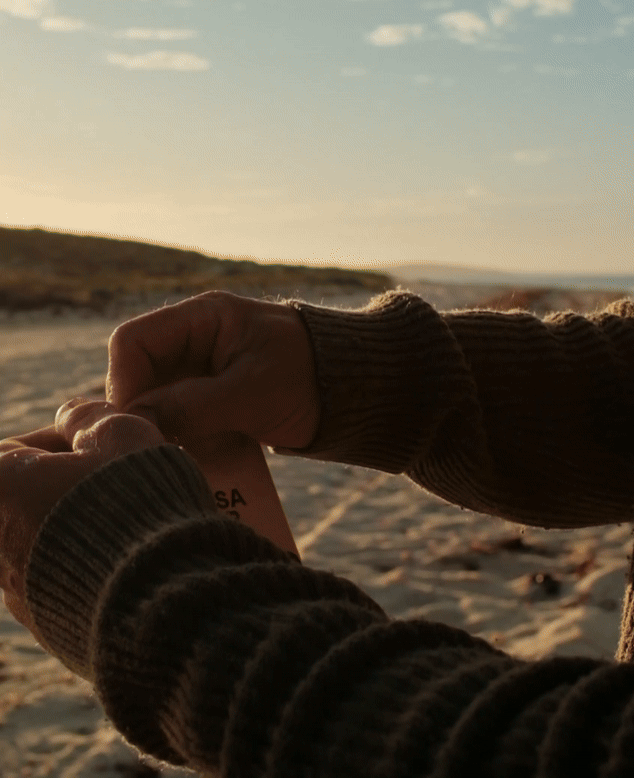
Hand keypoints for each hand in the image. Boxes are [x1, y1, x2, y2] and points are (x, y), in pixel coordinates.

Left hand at [0, 399, 164, 631]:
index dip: (66, 439)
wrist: (163, 597)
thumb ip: (86, 416)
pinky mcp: (44, 625)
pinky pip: (63, 580)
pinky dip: (91, 563)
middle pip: (30, 496)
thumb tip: (72, 415)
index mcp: (0, 487)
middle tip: (123, 480)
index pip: (16, 448)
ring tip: (135, 521)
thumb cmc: (139, 504)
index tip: (106, 444)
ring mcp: (16, 591)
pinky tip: (134, 559)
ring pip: (46, 538)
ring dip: (81, 524)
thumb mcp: (120, 433)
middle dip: (72, 485)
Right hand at [105, 291, 320, 449]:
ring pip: (162, 402)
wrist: (361, 393)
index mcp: (205, 318)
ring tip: (177, 459)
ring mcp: (210, 372)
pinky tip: (197, 461)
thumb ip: (192, 407)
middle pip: (142, 375)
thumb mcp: (252, 392)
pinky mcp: (221, 400)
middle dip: (145, 413)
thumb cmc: (313, 379)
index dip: (124, 383)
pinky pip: (187, 420)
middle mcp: (199, 341)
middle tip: (154, 450)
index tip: (135, 425)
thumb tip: (135, 427)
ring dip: (166, 432)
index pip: (133, 342)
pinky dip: (187, 441)